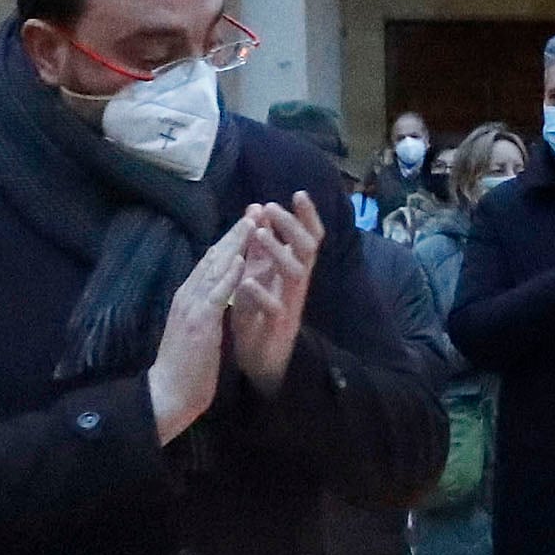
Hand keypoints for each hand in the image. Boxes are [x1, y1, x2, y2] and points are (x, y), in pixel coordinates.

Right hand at [150, 221, 254, 442]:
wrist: (168, 393)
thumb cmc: (185, 366)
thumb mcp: (198, 330)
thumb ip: (207, 309)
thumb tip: (220, 294)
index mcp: (188, 297)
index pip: (211, 261)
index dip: (230, 240)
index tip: (248, 221)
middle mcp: (188, 295)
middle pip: (214, 256)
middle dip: (236, 232)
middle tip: (255, 210)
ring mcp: (192, 307)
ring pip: (215, 268)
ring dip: (235, 244)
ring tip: (253, 222)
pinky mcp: (199, 323)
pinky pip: (216, 294)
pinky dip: (229, 276)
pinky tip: (242, 260)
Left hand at [230, 192, 321, 396]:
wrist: (260, 360)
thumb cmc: (259, 313)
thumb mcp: (259, 273)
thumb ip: (260, 245)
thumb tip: (258, 208)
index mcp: (293, 271)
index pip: (308, 238)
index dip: (307, 217)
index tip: (298, 193)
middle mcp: (296, 285)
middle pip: (307, 250)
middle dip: (292, 227)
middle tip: (273, 207)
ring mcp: (290, 304)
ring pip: (295, 274)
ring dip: (277, 252)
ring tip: (260, 234)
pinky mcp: (278, 326)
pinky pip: (274, 308)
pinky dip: (260, 293)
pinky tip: (246, 282)